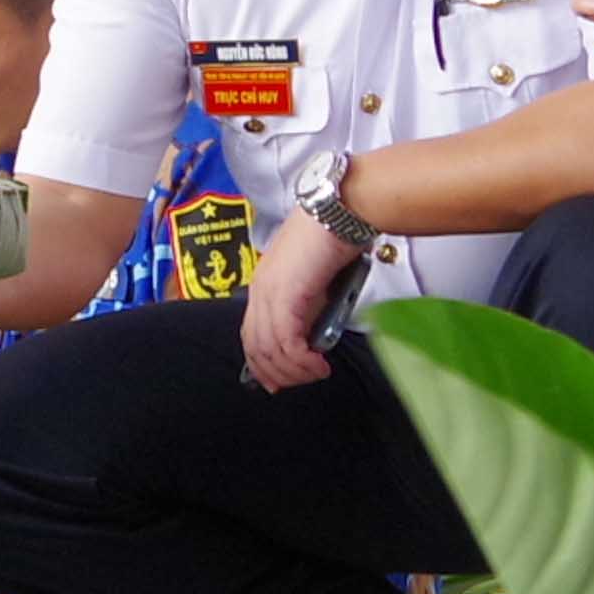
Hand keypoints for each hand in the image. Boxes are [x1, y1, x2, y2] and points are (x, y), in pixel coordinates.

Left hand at [235, 208, 360, 391]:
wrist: (341, 211)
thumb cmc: (336, 237)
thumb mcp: (317, 280)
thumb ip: (309, 307)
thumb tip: (314, 336)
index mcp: (264, 284)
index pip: (252, 335)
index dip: (263, 364)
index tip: (280, 382)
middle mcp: (260, 289)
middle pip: (255, 347)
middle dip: (278, 374)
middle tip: (303, 382)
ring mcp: (270, 292)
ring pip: (270, 350)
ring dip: (295, 371)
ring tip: (317, 372)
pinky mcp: (286, 295)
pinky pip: (286, 342)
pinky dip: (302, 361)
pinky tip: (318, 363)